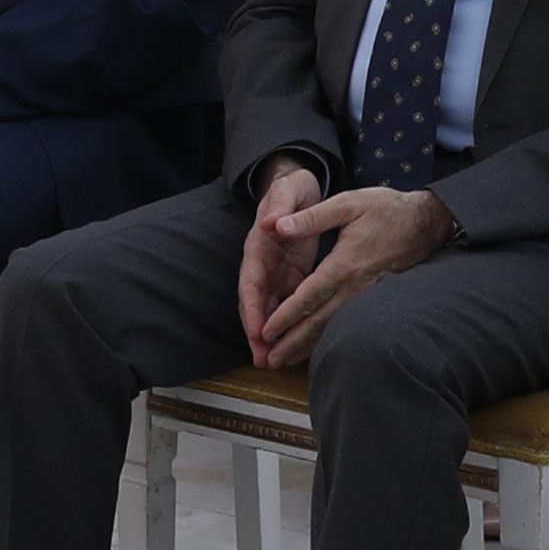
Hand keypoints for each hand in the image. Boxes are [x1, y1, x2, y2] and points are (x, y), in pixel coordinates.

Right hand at [236, 162, 324, 348]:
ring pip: (270, 309)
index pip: (250, 282)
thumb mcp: (288, 191)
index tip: (255, 330)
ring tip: (275, 362)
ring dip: (272, 336)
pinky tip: (296, 345)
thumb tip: (269, 222)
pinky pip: (288, 304)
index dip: (251, 308)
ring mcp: (277, 272)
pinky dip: (289, 325)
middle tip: (263, 359)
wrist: (298, 187)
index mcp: (258, 246)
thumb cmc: (291, 188)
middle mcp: (263, 264)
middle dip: (257, 333)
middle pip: (256, 304)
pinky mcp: (293, 276)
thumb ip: (281, 206)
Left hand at [248, 181, 454, 364]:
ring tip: (287, 360)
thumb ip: (311, 217)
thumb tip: (278, 225)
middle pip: (319, 321)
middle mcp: (356, 286)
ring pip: (334, 326)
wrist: (427, 222)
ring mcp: (367, 295)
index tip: (265, 332)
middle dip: (292, 341)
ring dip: (309, 345)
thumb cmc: (387, 210)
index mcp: (344, 264)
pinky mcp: (375, 297)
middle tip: (271, 359)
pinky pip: (348, 322)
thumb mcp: (348, 203)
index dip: (285, 317)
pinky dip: (329, 337)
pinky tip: (317, 346)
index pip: (308, 297)